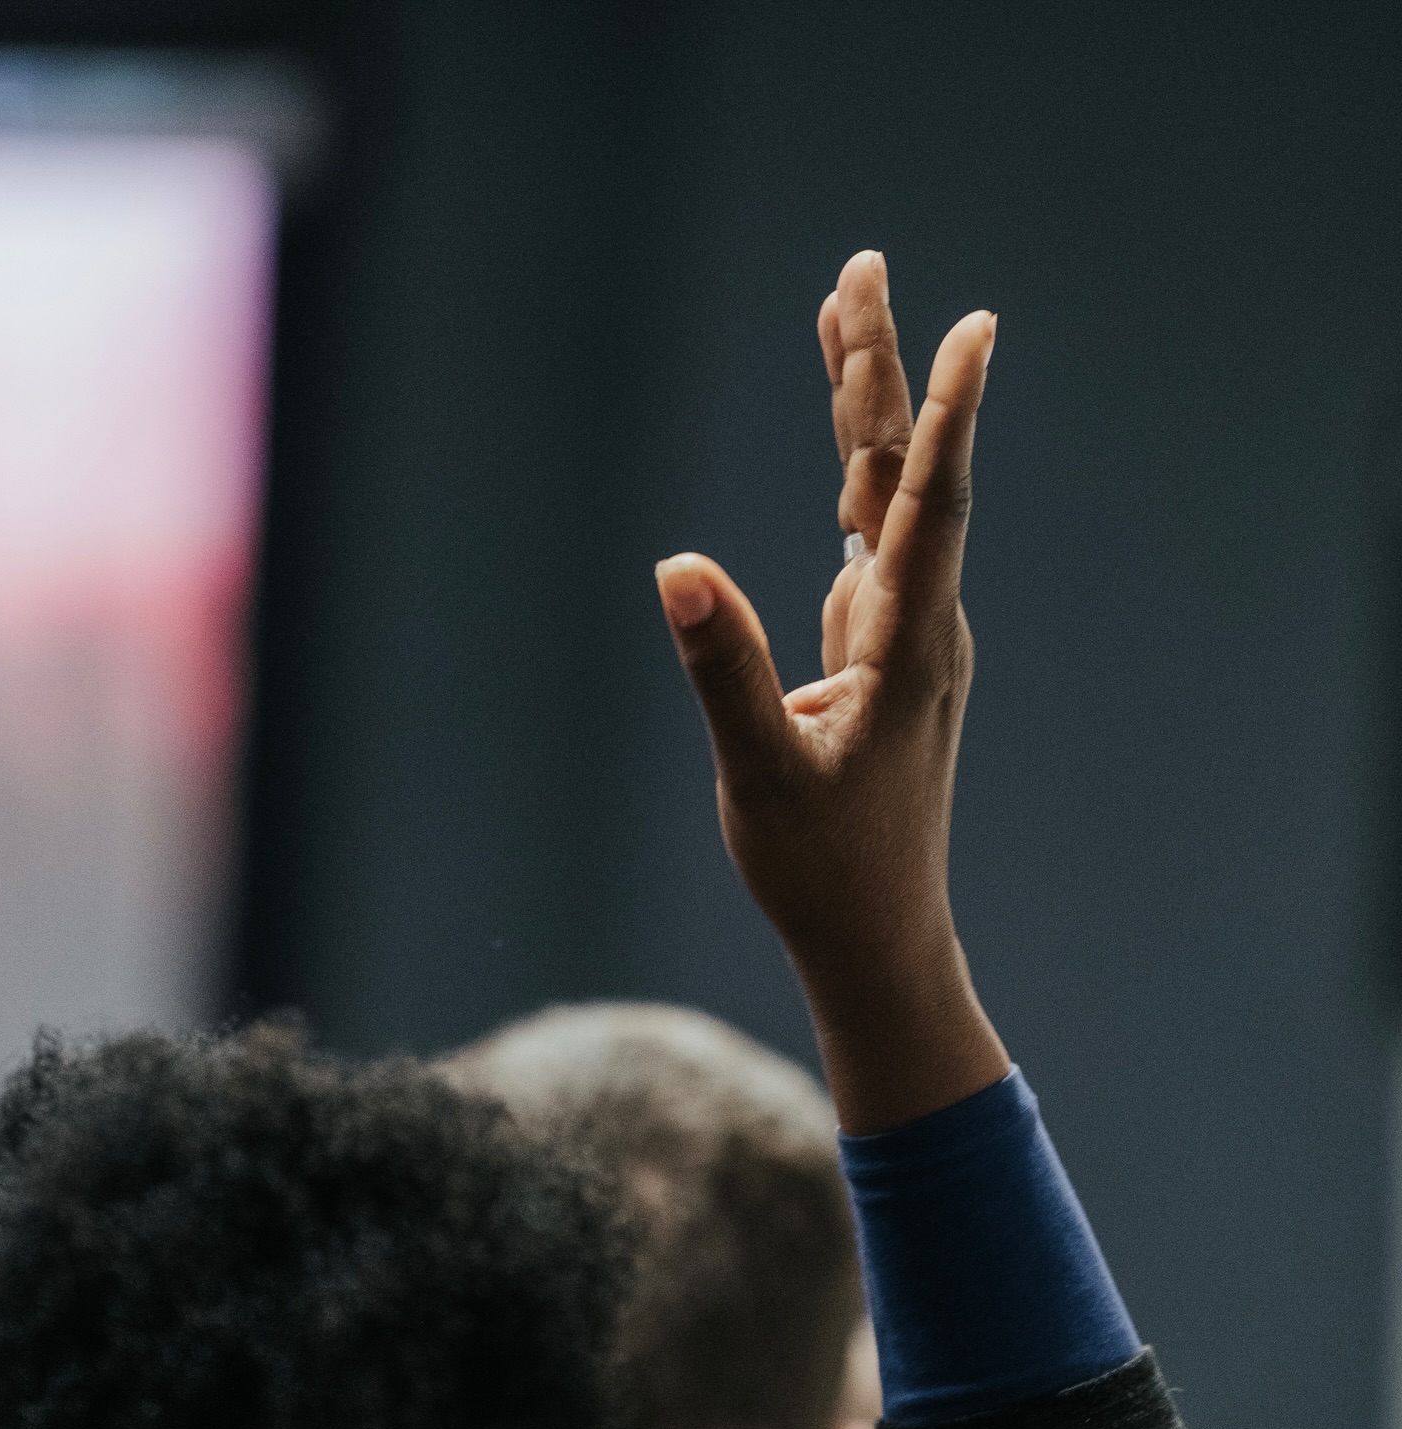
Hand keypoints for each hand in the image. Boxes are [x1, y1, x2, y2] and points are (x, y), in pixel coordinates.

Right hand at [654, 251, 1007, 1131]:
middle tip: (863, 269)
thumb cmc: (824, 870)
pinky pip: (872, 550)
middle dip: (879, 371)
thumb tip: (678, 566)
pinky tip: (852, 465)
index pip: (931, 505)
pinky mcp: (880, 662)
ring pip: (888, 505)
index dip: (946, 412)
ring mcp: (905, 642)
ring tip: (844, 323)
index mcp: (909, 647)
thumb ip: (724, 671)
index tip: (972, 325)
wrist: (876, 937)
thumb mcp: (761, 776)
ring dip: (867, 415)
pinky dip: (857, 490)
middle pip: (902, 476)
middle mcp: (921, 628)